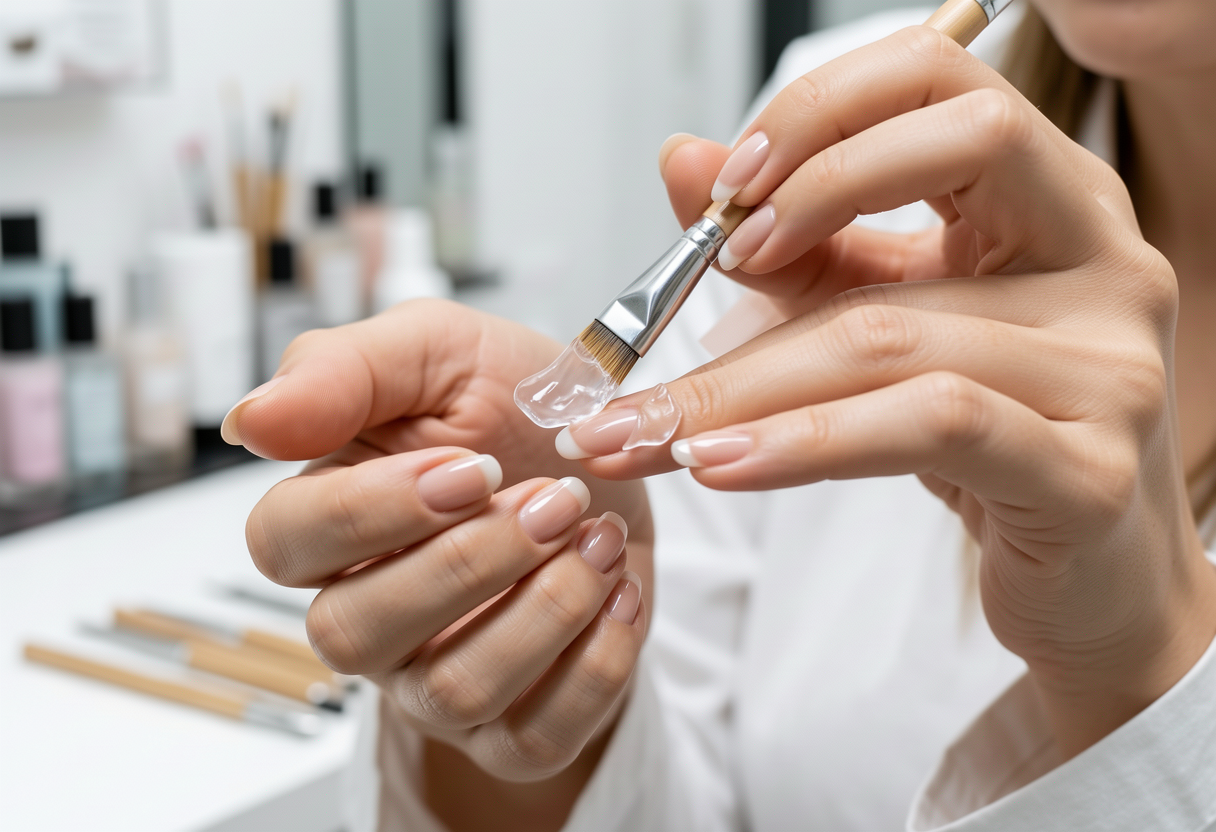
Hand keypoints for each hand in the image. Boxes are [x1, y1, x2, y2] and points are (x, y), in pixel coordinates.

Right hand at [228, 301, 650, 792]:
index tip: (470, 469)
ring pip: (452, 689)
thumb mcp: (438, 350)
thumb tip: (251, 420)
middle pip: (355, 631)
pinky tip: (618, 591)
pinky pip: (536, 739)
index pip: (285, 544)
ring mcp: (435, 678)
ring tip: (597, 537)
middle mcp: (369, 611)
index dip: (372, 512)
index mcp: (331, 521)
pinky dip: (594, 666)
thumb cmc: (513, 407)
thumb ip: (341, 371)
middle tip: (555, 498)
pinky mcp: (515, 724)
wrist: (612, 464)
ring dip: (544, 610)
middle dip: (471, 563)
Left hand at [571, 27, 1215, 755]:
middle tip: (653, 316)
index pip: (941, 81)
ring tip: (641, 433)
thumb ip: (797, 237)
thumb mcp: (890, 316)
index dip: (823, 116)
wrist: (1091, 576)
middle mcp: (1102, 261)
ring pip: (894, 333)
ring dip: (741, 385)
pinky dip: (804, 441)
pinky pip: (930, 427)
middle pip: (917, 188)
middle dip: (765, 237)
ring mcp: (1108, 367)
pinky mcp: (1090, 472)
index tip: (725, 194)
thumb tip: (683, 161)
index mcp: (1055, 199)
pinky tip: (720, 464)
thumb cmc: (994, 438)